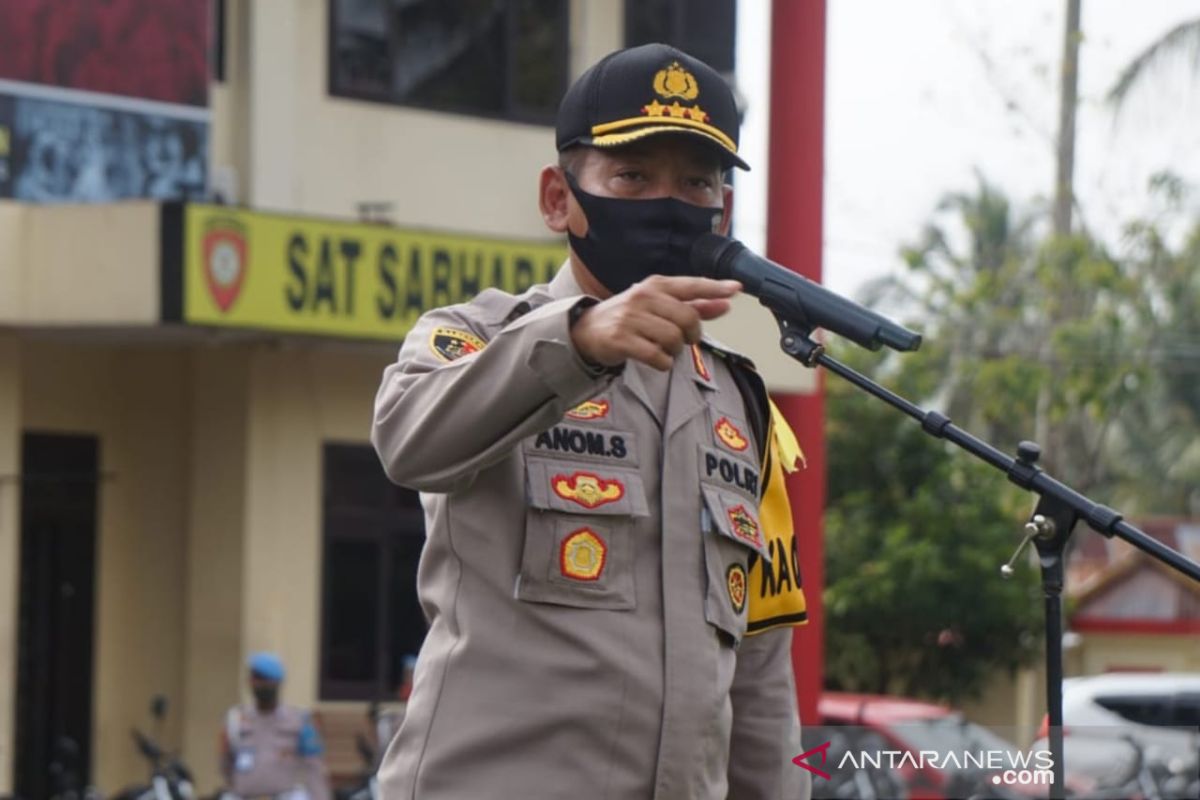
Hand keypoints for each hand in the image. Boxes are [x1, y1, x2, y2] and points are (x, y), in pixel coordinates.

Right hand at [570, 275, 741, 370]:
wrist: (587, 330)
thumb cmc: (630, 317)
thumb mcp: (660, 305)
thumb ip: (695, 305)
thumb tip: (727, 303)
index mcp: (656, 285)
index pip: (692, 284)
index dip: (716, 287)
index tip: (738, 288)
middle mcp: (643, 297)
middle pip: (687, 318)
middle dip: (691, 334)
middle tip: (683, 339)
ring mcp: (631, 318)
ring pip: (673, 339)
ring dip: (675, 350)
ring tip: (663, 348)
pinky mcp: (621, 339)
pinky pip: (657, 356)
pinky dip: (662, 363)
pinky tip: (654, 358)